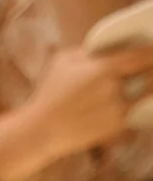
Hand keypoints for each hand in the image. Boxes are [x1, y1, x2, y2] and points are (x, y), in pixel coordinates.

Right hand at [0, 46, 152, 180]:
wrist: (39, 132)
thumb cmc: (48, 95)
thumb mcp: (63, 61)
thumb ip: (88, 51)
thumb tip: (107, 48)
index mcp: (104, 68)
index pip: (143, 56)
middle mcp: (114, 89)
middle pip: (151, 76)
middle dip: (152, 71)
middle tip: (150, 69)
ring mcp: (116, 110)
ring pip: (146, 96)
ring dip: (148, 90)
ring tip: (145, 84)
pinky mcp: (115, 128)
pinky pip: (137, 113)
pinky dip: (139, 107)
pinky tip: (137, 102)